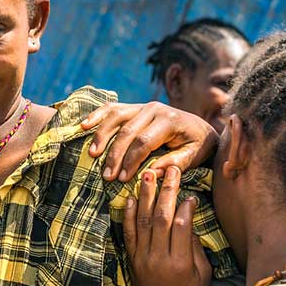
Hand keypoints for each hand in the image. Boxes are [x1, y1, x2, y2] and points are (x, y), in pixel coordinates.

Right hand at [82, 101, 218, 181]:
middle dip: (115, 154)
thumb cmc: (198, 145)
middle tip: (107, 176)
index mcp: (170, 120)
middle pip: (127, 130)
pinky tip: (84, 126)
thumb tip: (151, 173)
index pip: (144, 141)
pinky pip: (112, 108)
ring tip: (92, 154)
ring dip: (101, 135)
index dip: (131, 161)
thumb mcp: (195, 156)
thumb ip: (176, 163)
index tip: (122, 179)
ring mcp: (143, 105)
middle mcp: (155, 108)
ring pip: (116, 117)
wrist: (201, 128)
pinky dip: (97, 115)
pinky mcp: (135, 107)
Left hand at [124, 167, 211, 285]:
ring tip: (148, 175)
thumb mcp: (202, 275)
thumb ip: (195, 247)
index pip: (182, 226)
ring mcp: (142, 258)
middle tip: (169, 171)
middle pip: (162, 218)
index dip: (186, 207)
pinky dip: (128, 215)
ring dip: (145, 196)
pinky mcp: (132, 259)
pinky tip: (130, 199)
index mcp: (180, 263)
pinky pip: (129, 233)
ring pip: (143, 221)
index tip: (190, 192)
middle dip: (166, 192)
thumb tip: (189, 220)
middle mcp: (159, 258)